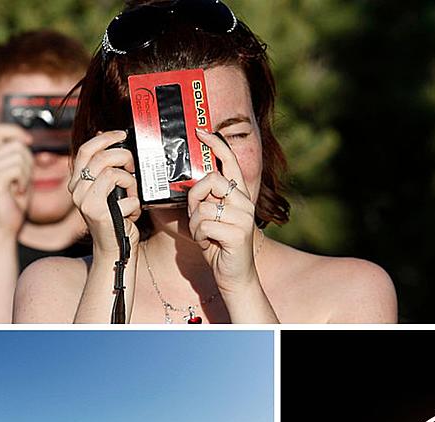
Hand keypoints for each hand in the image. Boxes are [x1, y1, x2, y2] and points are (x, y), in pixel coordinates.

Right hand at [0, 123, 34, 238]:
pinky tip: (17, 192)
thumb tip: (26, 139)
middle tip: (23, 180)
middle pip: (16, 144)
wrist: (3, 227)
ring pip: (19, 156)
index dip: (15, 131)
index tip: (28, 141)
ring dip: (26, 174)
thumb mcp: (19, 174)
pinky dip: (23, 181)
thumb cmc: (13, 202)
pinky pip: (17, 169)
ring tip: (18, 188)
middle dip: (28, 161)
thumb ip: (19, 156)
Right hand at [68, 130, 141, 256]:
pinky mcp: (98, 212)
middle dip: (124, 157)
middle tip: (133, 168)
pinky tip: (131, 214)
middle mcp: (77, 190)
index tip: (121, 134)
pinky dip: (135, 204)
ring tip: (132, 195)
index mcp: (77, 182)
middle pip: (102, 158)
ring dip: (131, 183)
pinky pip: (126, 196)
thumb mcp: (108, 190)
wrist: (114, 249)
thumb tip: (110, 140)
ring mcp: (85, 202)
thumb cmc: (115, 218)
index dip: (104, 138)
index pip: (85, 150)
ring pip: (114, 174)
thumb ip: (106, 168)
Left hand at [187, 129, 259, 293]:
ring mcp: (244, 216)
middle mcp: (245, 202)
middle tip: (194, 215)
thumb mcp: (210, 218)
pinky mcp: (238, 232)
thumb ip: (205, 200)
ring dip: (195, 224)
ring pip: (203, 206)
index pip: (229, 161)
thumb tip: (190, 183)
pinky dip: (198, 236)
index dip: (216, 144)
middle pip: (211, 180)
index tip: (201, 131)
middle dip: (194, 197)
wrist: (235, 276)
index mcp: (239, 195)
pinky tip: (206, 243)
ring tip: (203, 235)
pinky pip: (204, 224)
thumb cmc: (219, 246)